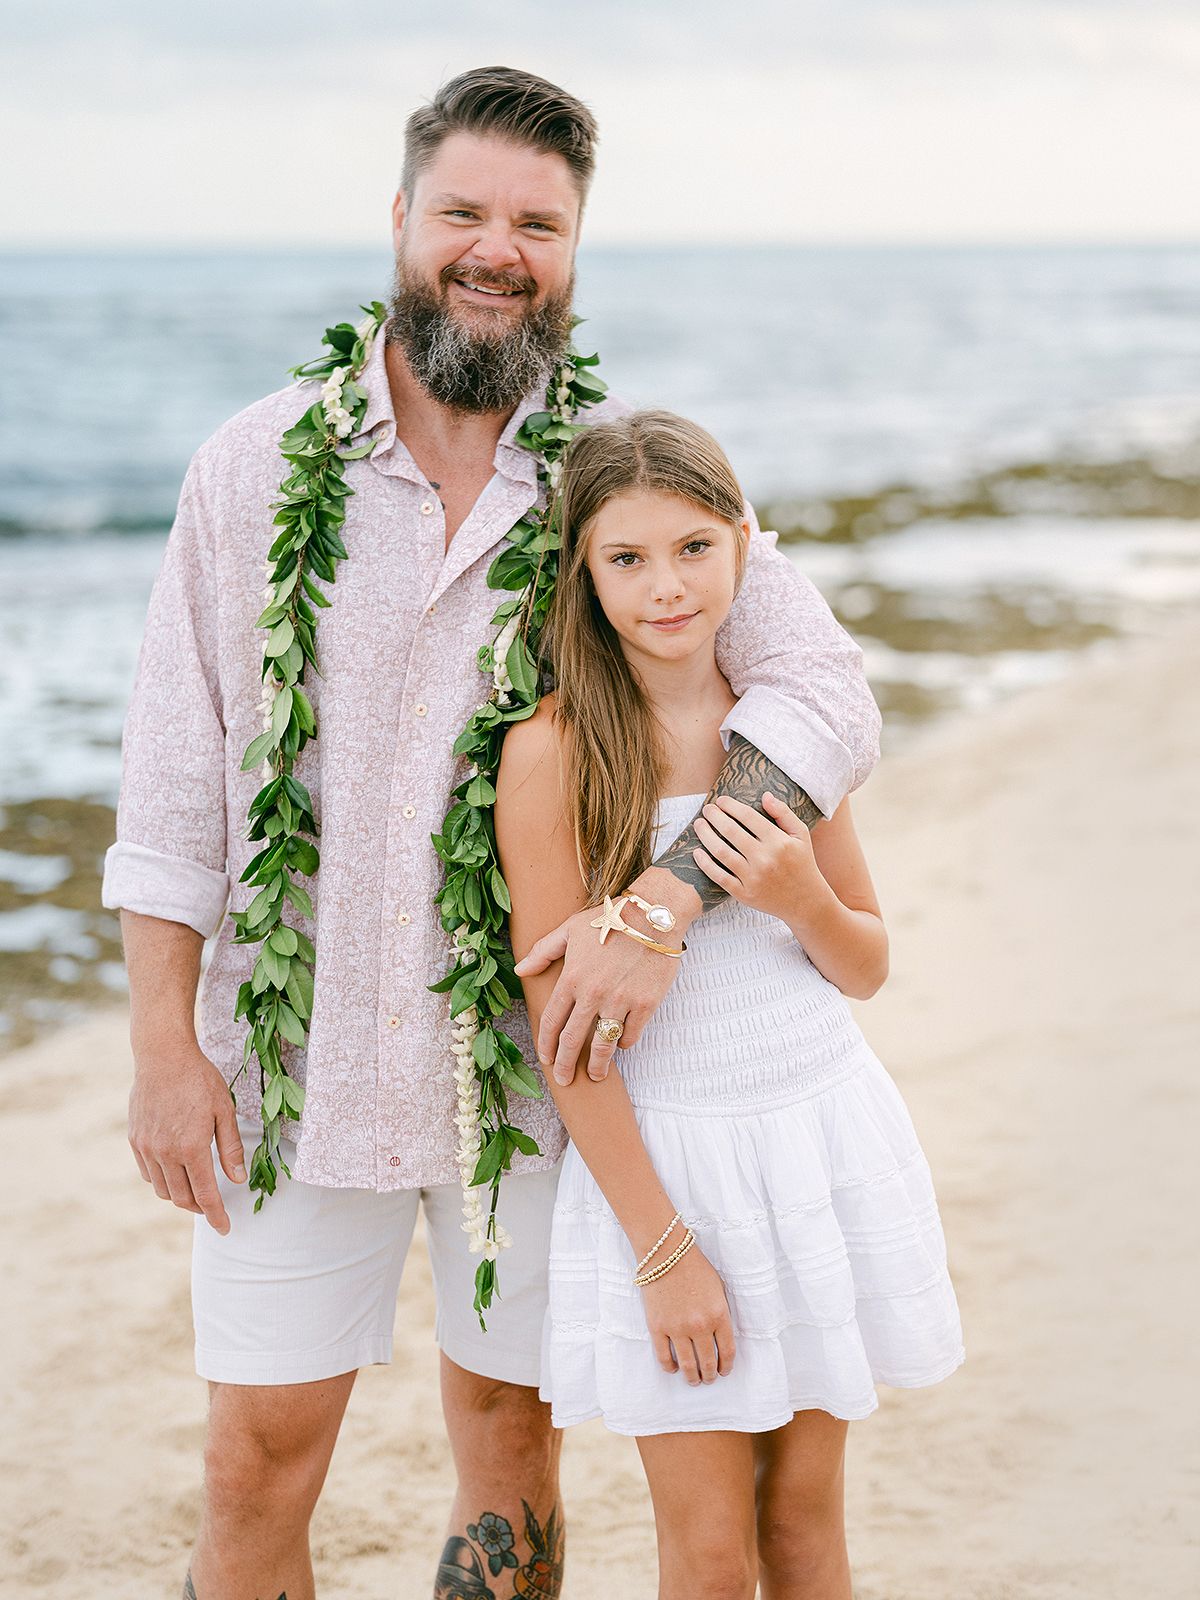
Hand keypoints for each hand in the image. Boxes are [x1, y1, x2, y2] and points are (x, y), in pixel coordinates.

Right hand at [128, 1039, 245, 1234]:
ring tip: (196, 1188)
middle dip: (199, 1208)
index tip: (225, 1229)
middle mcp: (166, 1153)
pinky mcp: (135, 1140)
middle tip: (213, 1206)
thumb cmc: (200, 1080)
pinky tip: (176, 1171)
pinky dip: (163, 1180)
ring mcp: (147, 1148)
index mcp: (192, 1147)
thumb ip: (230, 1147)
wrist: (163, 1057)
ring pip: (164, 1190)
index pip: (206, 1195)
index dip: (216, 1216)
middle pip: (182, 1198)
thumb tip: (237, 1179)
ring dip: (181, 1196)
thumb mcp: (225, 1110)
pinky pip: (149, 1174)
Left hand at [514, 907, 683, 1083]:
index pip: (551, 1022)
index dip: (545, 1045)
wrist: (654, 915)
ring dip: (596, 1066)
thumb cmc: (611, 919)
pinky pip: (630, 1035)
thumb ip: (543, 951)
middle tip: (564, 1079)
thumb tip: (520, 970)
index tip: (545, 1059)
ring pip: (602, 1045)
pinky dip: (624, 1043)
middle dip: (565, 1064)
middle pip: (572, 1040)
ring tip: (594, 1076)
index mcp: (571, 978)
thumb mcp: (570, 929)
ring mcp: (620, 1001)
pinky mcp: (645, 1004)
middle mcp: (592, 994)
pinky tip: (620, 1043)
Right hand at [641, 1243, 735, 1383]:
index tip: (724, 1372)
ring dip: (692, 1377)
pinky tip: (673, 1369)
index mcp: (719, 1315)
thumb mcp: (719, 1289)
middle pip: (707, 1362)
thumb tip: (721, 1338)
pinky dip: (669, 1367)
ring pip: (687, 1365)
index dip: (727, 1366)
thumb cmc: (695, 1267)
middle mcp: (700, 1325)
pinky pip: (663, 1356)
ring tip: (693, 1380)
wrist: (666, 1253)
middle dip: (709, 1375)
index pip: (727, 1352)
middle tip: (708, 1379)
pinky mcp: (657, 1327)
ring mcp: (677, 1328)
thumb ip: (722, 1314)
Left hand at [692, 791, 828, 926]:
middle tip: (707, 809)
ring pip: (721, 852)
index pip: (748, 817)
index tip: (721, 800)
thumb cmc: (802, 863)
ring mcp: (753, 877)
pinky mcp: (744, 894)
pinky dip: (705, 864)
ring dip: (705, 835)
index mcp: (779, 842)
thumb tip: (765, 795)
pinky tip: (697, 852)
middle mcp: (765, 859)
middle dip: (715, 816)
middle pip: (731, 831)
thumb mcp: (801, 835)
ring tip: (699, 825)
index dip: (731, 806)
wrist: (805, 901)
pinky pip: (719, 877)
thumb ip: (784, 813)